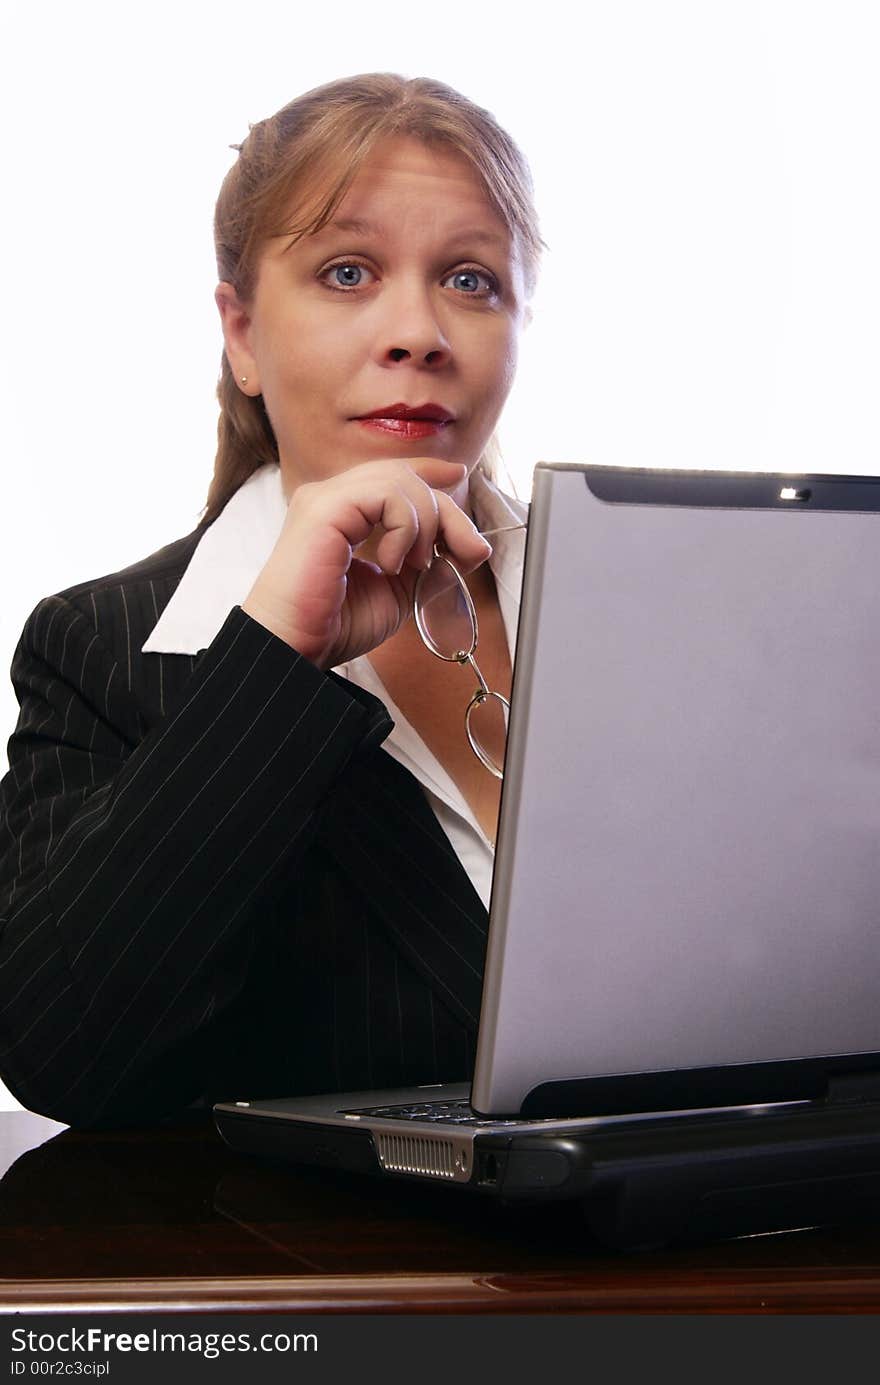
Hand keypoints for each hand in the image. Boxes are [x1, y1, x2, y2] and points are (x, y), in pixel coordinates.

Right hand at [241, 458, 491, 668]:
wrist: (297, 647)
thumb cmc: (337, 625)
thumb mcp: (400, 588)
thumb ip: (429, 560)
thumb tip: (472, 543)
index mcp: (343, 511)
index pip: (391, 473)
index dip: (429, 469)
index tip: (459, 476)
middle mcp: (332, 496)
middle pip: (405, 474)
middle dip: (446, 509)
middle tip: (466, 551)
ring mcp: (326, 497)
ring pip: (400, 479)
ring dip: (428, 523)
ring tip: (417, 564)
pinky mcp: (325, 507)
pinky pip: (386, 495)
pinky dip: (405, 528)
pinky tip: (394, 562)